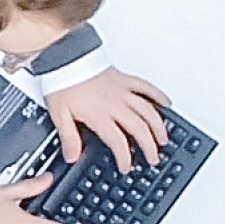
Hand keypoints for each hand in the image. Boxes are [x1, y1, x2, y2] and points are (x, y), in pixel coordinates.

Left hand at [39, 69, 173, 169]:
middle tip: (153, 158)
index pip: (118, 141)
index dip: (124, 157)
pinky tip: (166, 104)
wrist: (65, 57)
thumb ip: (68, 138)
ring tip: (163, 139)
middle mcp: (115, 104)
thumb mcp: (58, 115)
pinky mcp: (125, 79)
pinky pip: (147, 88)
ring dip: (158, 126)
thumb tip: (73, 156)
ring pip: (148, 110)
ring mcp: (123, 91)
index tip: (126, 167)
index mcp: (99, 115)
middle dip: (149, 146)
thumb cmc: (61, 83)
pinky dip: (159, 97)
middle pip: (139, 128)